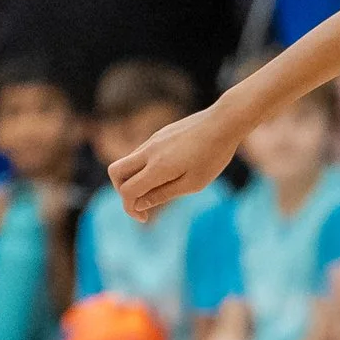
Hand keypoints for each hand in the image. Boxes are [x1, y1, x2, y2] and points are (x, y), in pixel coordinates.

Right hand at [112, 110, 236, 218]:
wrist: (224, 121)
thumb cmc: (213, 155)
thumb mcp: (193, 183)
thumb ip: (163, 194)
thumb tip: (139, 204)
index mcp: (157, 167)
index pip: (128, 191)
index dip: (130, 209)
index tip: (145, 217)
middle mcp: (149, 151)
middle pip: (115, 172)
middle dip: (122, 191)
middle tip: (143, 202)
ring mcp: (152, 140)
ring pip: (128, 161)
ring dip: (134, 178)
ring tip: (162, 188)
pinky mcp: (159, 134)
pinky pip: (141, 153)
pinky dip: (144, 167)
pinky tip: (169, 172)